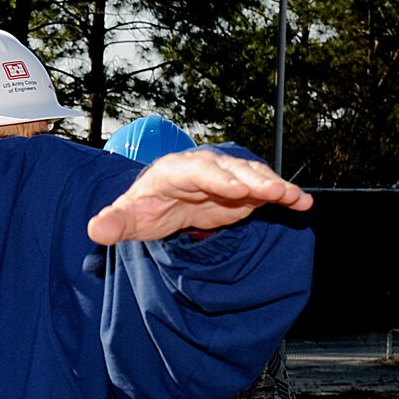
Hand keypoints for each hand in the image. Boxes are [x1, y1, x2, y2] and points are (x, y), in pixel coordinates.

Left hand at [87, 149, 313, 245]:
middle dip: (252, 180)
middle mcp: (205, 169)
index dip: (216, 179)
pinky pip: (265, 191)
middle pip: (230, 171)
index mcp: (174, 171)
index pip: (196, 172)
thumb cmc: (144, 207)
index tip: (234, 190)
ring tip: (295, 197)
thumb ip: (114, 222)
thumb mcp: (128, 217)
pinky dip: (283, 195)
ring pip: (252, 177)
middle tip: (274, 191)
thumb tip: (95, 229)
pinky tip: (302, 203)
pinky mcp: (243, 192)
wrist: (162, 203)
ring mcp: (227, 178)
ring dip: (274, 186)